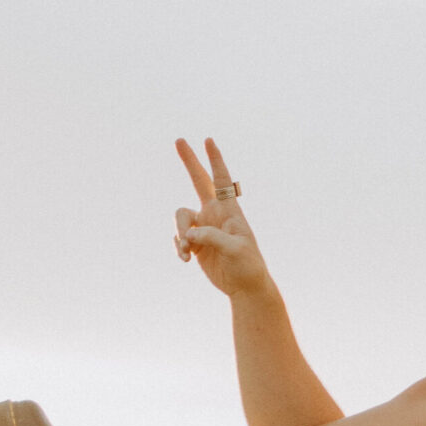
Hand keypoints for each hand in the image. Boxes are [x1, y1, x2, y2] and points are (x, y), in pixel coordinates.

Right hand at [173, 136, 272, 300]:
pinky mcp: (195, 243)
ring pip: (180, 217)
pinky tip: (186, 259)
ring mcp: (203, 227)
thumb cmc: (247, 265)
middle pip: (199, 181)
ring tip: (186, 251)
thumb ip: (212, 238)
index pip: (222, 180)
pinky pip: (178, 237)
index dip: (215, 160)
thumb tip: (189, 235)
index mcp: (230, 211)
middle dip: (189, 161)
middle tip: (179, 139)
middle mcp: (215, 214)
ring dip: (180, 233)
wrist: (243, 286)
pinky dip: (179, 247)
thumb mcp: (235, 250)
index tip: (209, 140)